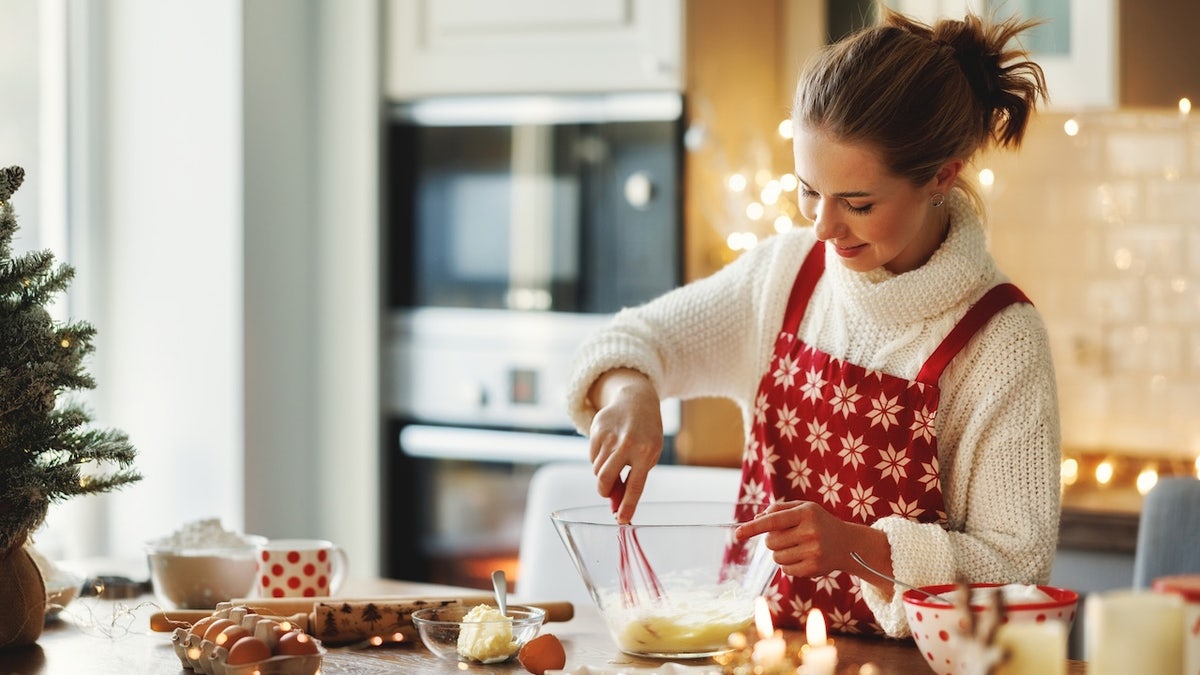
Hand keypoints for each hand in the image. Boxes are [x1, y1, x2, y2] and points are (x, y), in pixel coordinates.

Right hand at [586, 369, 662, 522]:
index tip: (621, 520)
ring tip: (616, 460)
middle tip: (608, 493)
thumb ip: (633, 479)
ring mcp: (610, 436)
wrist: (636, 401)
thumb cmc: (646, 435)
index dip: (627, 506)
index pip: (635, 486)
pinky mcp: (597, 430)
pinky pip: (592, 456)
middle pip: (604, 479)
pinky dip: (598, 459)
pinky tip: (609, 447)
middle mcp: (627, 444)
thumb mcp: (648, 456)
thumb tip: (615, 506)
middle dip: (604, 492)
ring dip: (604, 472)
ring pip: (597, 469)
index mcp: (646, 453)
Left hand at [734, 500, 870, 577]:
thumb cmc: (819, 522)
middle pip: (770, 541)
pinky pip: (786, 570)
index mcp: (806, 513)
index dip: (753, 527)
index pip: (773, 521)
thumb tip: (756, 519)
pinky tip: (803, 557)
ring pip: (776, 557)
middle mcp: (810, 532)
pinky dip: (788, 564)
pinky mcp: (814, 569)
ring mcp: (813, 552)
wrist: (848, 544)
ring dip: (781, 553)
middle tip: (789, 536)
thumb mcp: (804, 508)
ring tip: (797, 547)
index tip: (737, 534)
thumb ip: (779, 509)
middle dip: (773, 540)